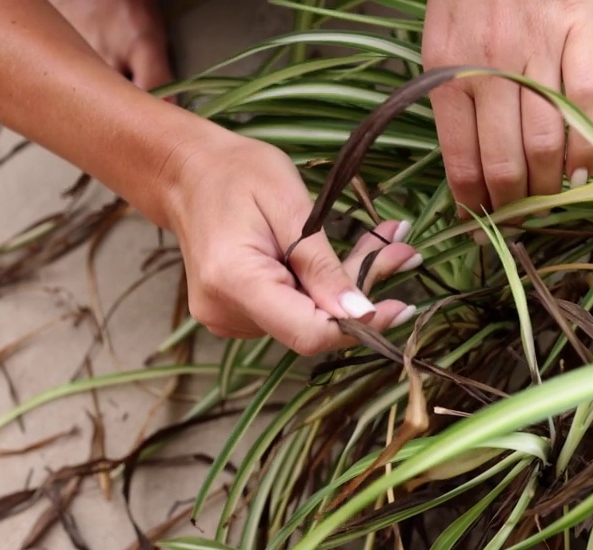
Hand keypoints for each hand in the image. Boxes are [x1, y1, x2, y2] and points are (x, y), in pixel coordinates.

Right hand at [162, 129, 421, 353]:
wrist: (188, 173)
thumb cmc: (237, 174)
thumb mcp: (290, 205)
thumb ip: (323, 265)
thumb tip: (361, 314)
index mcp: (235, 282)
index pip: (308, 333)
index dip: (358, 326)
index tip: (401, 305)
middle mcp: (227, 312)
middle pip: (313, 326)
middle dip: (363, 293)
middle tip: (404, 251)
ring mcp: (229, 318)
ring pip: (309, 317)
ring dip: (349, 284)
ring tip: (385, 241)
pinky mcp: (239, 315)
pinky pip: (294, 309)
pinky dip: (325, 284)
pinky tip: (351, 253)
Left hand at [422, 0, 592, 217]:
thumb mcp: (439, 38)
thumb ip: (451, 95)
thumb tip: (468, 166)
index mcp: (446, 70)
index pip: (462, 159)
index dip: (474, 203)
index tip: (481, 224)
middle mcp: (490, 65)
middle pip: (507, 162)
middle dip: (514, 205)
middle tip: (519, 221)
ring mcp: (537, 48)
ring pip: (547, 140)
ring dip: (550, 185)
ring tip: (549, 202)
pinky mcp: (577, 30)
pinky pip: (586, 102)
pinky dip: (589, 144)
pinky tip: (585, 168)